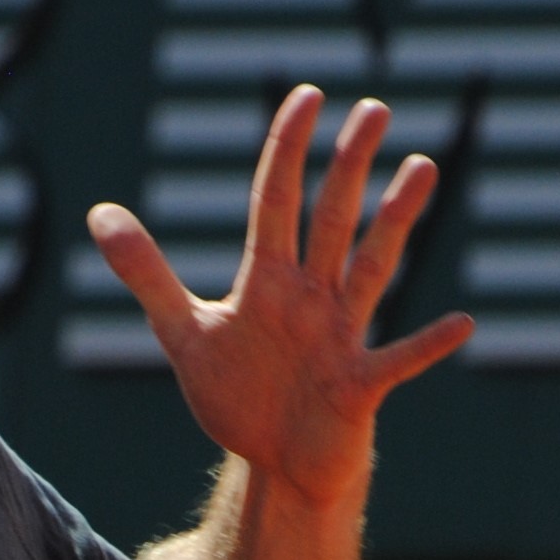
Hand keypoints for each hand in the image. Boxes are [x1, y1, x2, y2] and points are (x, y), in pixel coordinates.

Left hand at [85, 87, 472, 508]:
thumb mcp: (184, 333)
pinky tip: (461, 323)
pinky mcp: (359, 387)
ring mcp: (341, 338)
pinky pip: (398, 361)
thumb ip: (147, 274)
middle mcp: (311, 298)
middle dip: (349, 165)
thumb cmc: (241, 395)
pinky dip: (427, 345)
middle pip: (331, 219)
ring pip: (371, 268)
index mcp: (268, 281)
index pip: (278, 201)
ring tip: (422, 167)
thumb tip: (99, 214)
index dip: (288, 150)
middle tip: (375, 108)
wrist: (277, 464)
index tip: (308, 95)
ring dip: (395, 221)